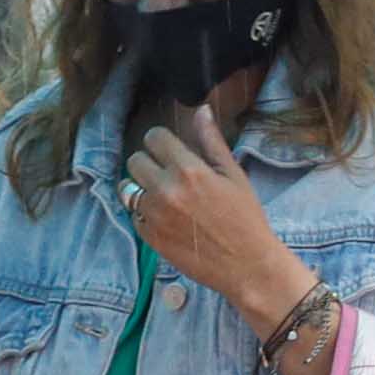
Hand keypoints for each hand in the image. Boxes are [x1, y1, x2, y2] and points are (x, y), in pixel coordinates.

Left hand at [119, 116, 309, 332]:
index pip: (154, 138)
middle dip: (149, 162)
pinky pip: (134, 214)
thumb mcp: (233, 175)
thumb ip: (212, 141)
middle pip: (135, 160)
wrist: (246, 264)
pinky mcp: (149, 237)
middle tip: (166, 174)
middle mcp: (166, 190)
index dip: (162, 142)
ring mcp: (154, 215)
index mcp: (188, 169)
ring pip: (129, 188)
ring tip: (163, 196)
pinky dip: (145, 213)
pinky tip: (166, 218)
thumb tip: (201, 110)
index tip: (169, 150)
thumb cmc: (245, 217)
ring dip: (142, 188)